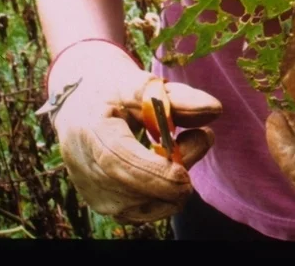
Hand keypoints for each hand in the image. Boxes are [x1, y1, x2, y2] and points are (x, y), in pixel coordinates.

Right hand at [41, 40, 222, 222]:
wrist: (79, 110)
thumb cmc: (115, 93)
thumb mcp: (142, 86)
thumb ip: (177, 97)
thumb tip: (215, 109)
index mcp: (91, 132)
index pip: (118, 162)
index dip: (153, 171)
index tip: (185, 174)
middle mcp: (88, 171)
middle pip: (139, 188)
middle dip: (179, 167)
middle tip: (203, 135)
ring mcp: (98, 195)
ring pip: (151, 204)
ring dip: (178, 178)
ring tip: (183, 143)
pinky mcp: (111, 208)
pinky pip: (152, 209)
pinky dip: (170, 190)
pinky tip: (171, 164)